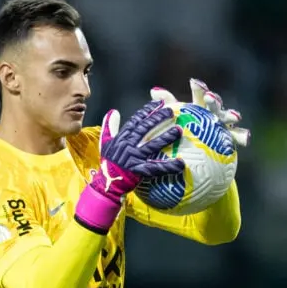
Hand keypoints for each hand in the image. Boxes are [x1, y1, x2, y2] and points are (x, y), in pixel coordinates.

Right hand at [75, 100, 184, 233]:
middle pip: (144, 128)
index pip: (135, 120)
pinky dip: (169, 166)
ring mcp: (134, 158)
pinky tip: (181, 163)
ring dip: (165, 137)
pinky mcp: (139, 171)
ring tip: (178, 130)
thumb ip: (109, 126)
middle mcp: (128, 145)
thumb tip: (113, 111)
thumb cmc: (108, 164)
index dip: (146, 111)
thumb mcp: (105, 143)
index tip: (158, 103)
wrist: (106, 184)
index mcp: (122, 138)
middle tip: (171, 111)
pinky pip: (156, 167)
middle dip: (158, 118)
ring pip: (151, 145)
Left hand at [151, 80, 249, 147]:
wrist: (200, 158)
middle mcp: (214, 113)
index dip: (198, 88)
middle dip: (214, 100)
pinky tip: (245, 139)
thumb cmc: (186, 136)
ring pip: (229, 118)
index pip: (199, 95)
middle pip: (215, 104)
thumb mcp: (175, 121)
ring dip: (231, 115)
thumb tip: (153, 91)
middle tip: (209, 98)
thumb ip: (167, 106)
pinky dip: (242, 136)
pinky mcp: (232, 139)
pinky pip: (238, 137)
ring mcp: (224, 125)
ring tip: (233, 116)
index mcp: (201, 108)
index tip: (194, 83)